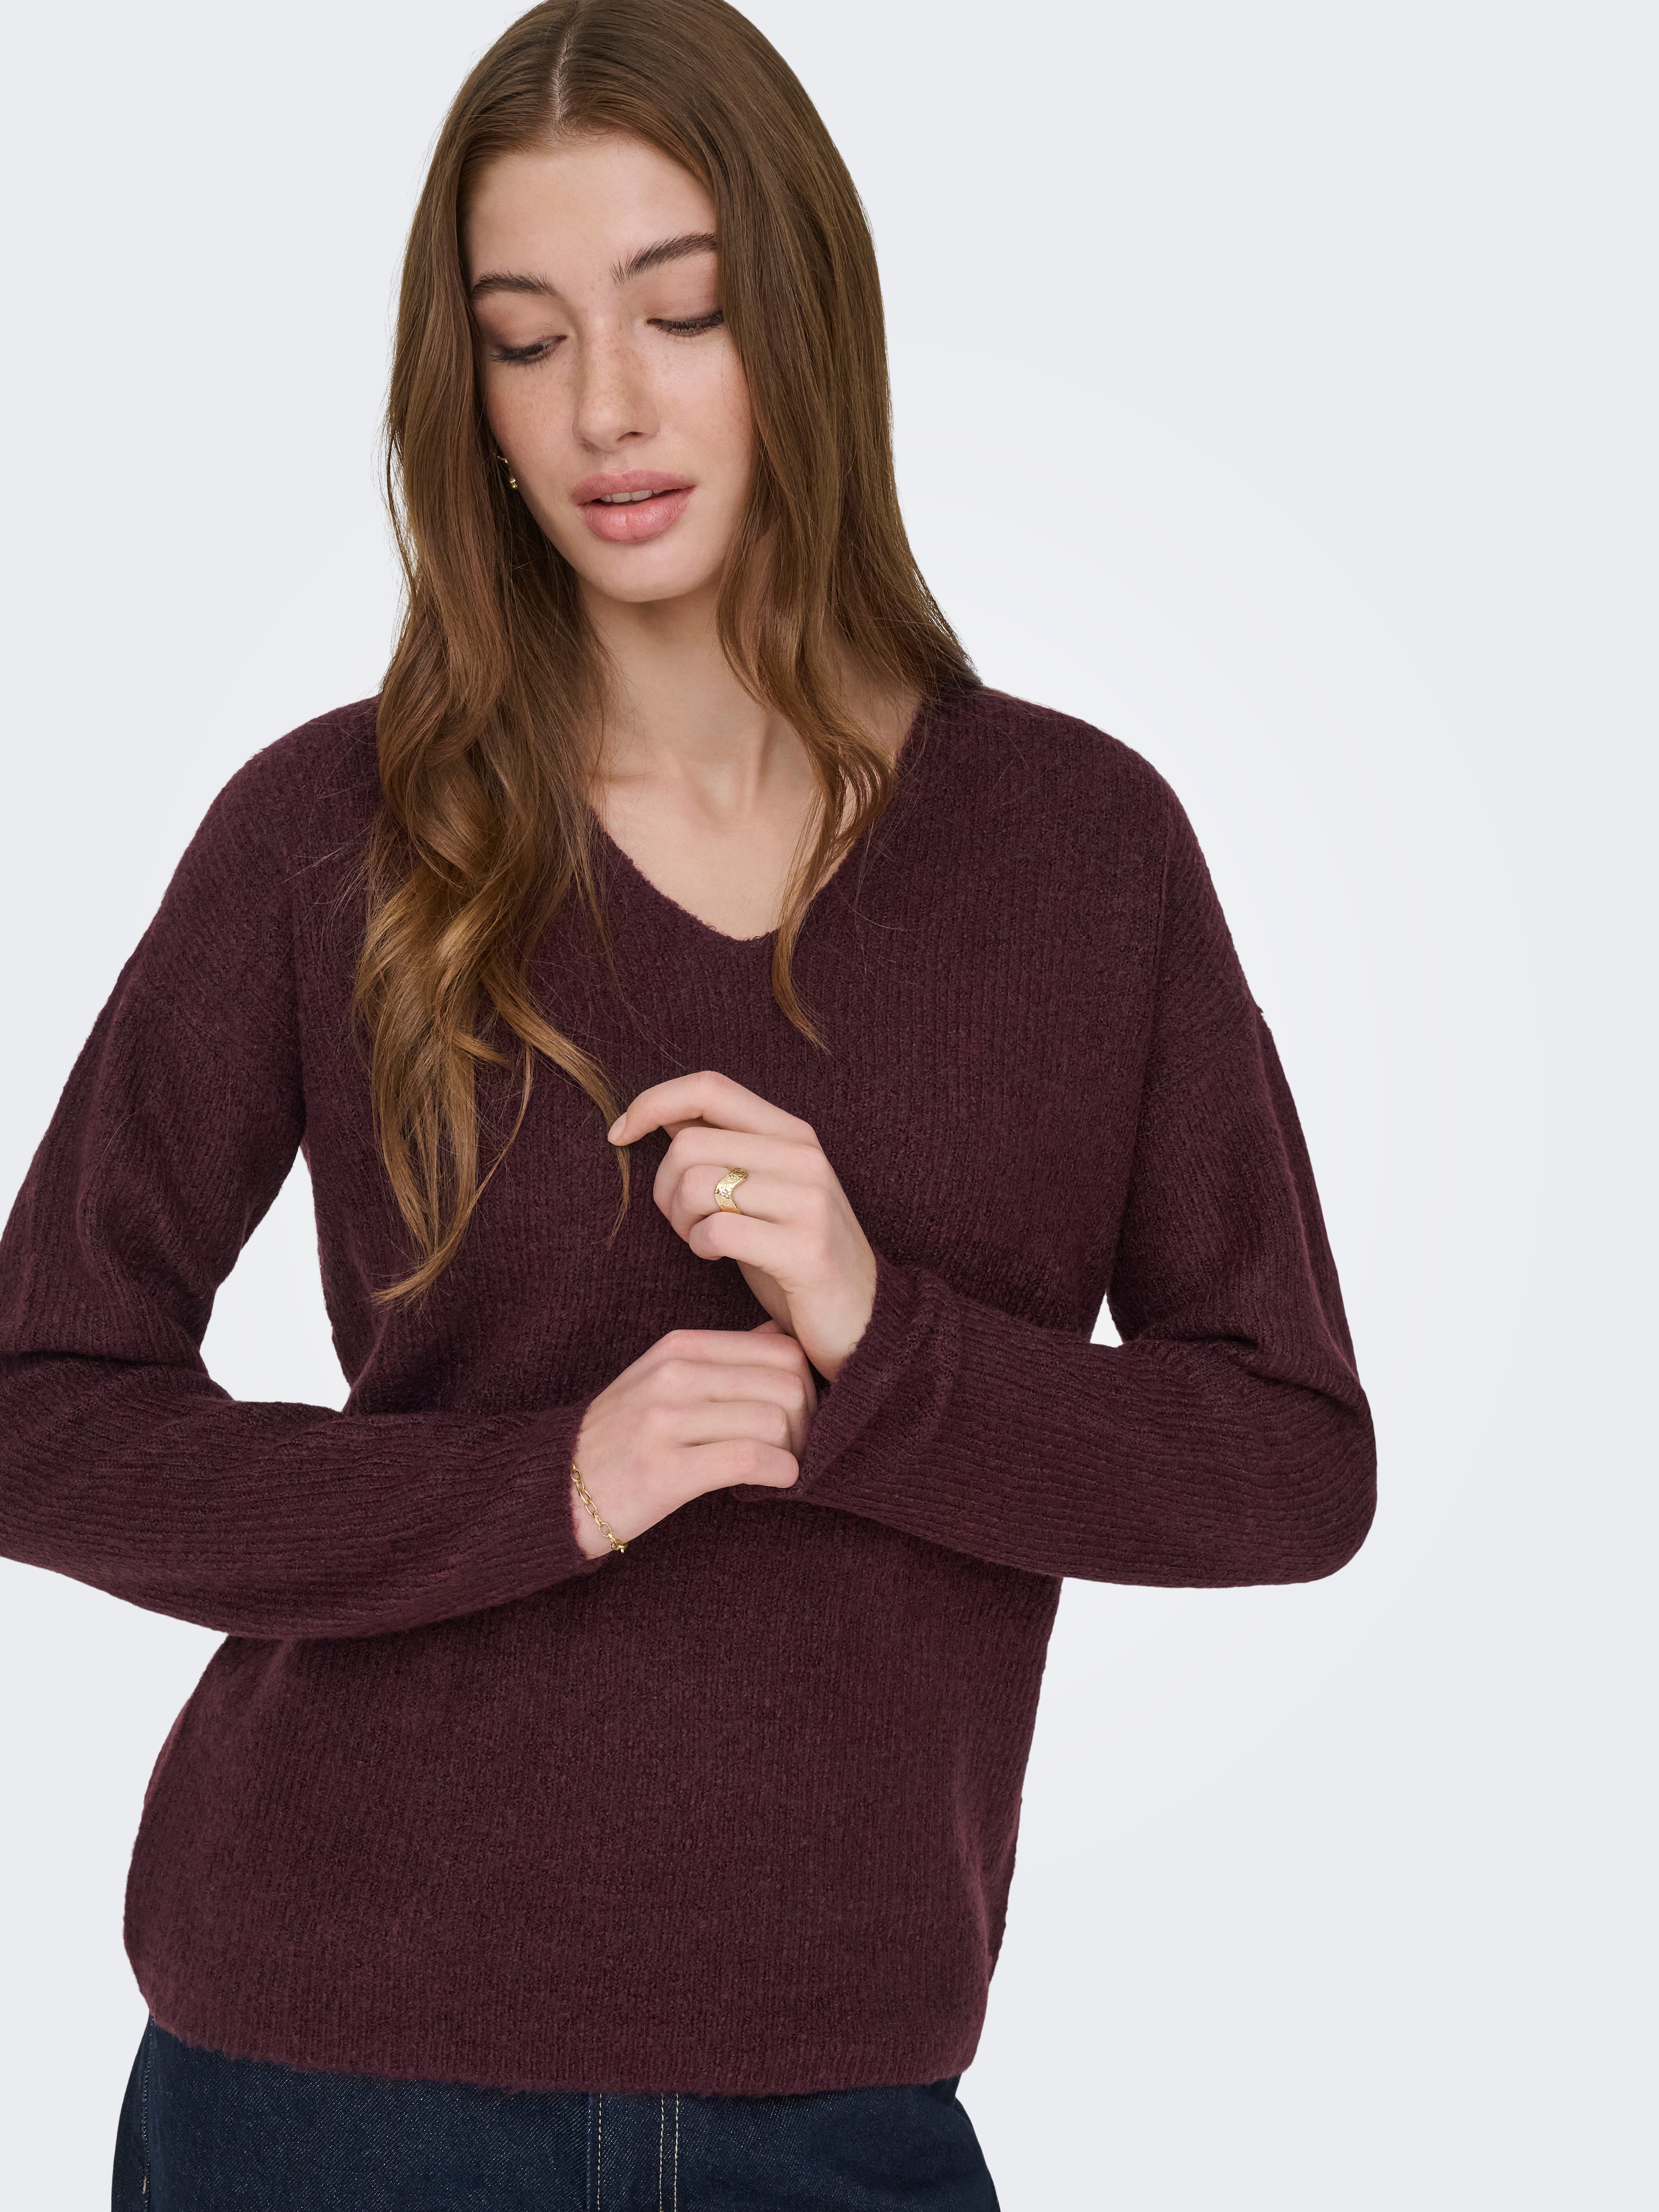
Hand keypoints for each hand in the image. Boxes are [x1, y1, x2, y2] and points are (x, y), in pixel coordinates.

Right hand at [568, 1319, 815, 1559]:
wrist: (556, 1488)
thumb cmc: (622, 1438)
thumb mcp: (664, 1379)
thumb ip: (721, 1358)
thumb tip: (780, 1333)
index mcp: (678, 1348)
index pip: (779, 1348)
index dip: (807, 1384)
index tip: (800, 1415)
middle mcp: (673, 1376)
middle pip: (785, 1383)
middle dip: (807, 1420)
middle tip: (799, 1446)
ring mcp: (666, 1421)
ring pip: (773, 1420)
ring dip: (794, 1450)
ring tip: (784, 1466)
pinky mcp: (665, 1470)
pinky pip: (749, 1460)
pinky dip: (779, 1473)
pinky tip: (777, 1482)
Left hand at [608, 1071, 877, 1381]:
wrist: (863, 1319)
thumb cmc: (795, 1255)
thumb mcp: (763, 1190)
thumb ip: (723, 1148)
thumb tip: (661, 1116)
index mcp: (792, 1133)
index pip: (709, 1087)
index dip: (652, 1102)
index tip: (618, 1135)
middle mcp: (804, 1156)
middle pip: (689, 1144)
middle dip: (664, 1188)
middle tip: (682, 1221)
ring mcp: (809, 1200)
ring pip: (696, 1184)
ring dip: (682, 1221)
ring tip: (703, 1240)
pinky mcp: (805, 1248)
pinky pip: (717, 1230)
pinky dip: (702, 1246)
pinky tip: (718, 1257)